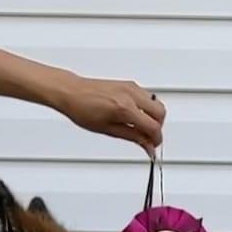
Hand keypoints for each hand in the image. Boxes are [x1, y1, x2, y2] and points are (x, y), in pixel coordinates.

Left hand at [50, 74, 165, 153]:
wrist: (70, 92)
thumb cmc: (82, 109)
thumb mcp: (109, 130)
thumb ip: (133, 138)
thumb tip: (148, 146)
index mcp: (125, 108)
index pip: (153, 127)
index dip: (156, 140)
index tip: (153, 146)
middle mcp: (130, 95)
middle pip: (161, 113)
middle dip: (158, 127)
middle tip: (148, 137)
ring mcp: (131, 87)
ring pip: (156, 103)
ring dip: (154, 117)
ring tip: (141, 127)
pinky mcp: (129, 84)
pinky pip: (148, 97)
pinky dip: (147, 108)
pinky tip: (137, 115)